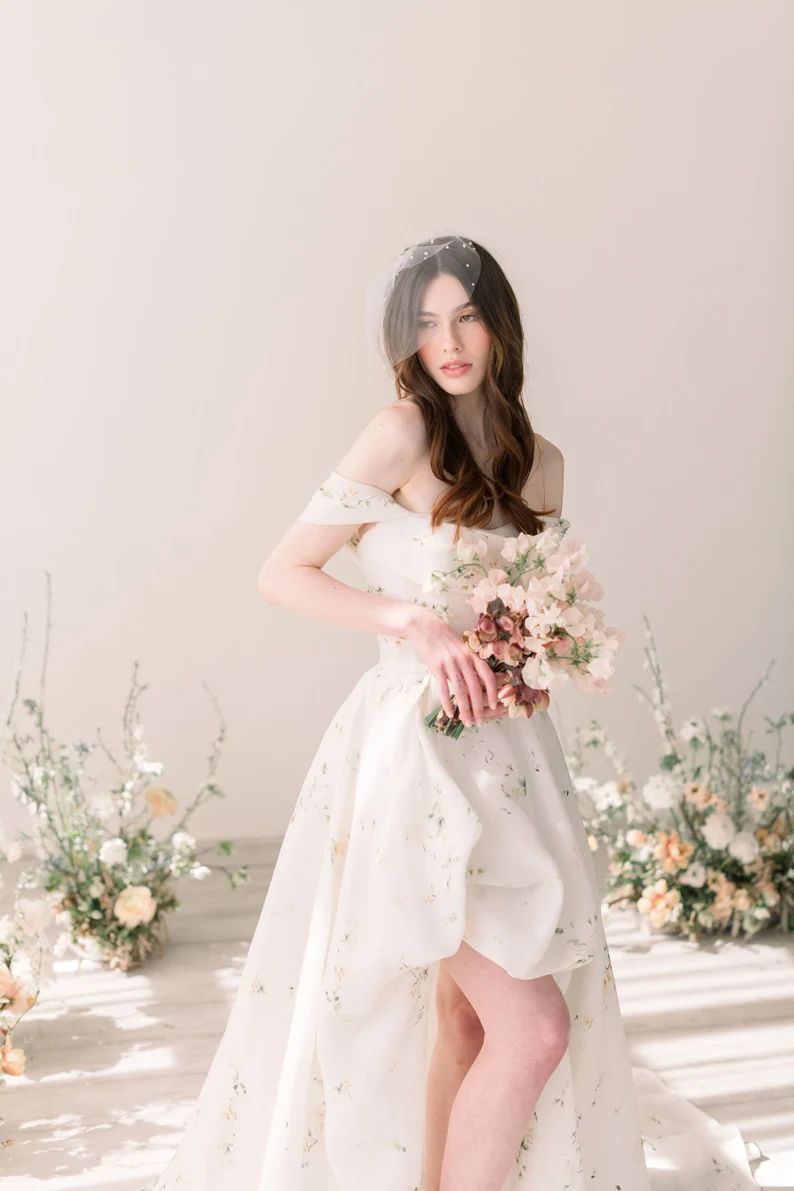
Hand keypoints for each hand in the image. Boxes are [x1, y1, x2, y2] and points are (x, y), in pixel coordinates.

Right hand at [404, 608, 499, 728]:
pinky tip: (450, 713)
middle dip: (478, 708)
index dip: (492, 692)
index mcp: (473, 655)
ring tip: (466, 721)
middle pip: (475, 688)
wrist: (426, 627)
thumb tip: (479, 681)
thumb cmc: (445, 639)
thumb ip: (471, 663)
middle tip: (479, 722)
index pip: (487, 676)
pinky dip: (448, 703)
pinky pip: (444, 690)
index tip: (493, 706)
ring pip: (461, 692)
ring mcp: (450, 664)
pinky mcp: (436, 667)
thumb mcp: (462, 648)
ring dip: (464, 710)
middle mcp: (464, 660)